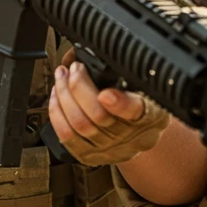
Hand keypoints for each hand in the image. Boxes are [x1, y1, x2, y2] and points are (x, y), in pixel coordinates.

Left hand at [49, 48, 169, 166]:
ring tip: (62, 76)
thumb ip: (124, 70)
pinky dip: (56, 112)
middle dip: (79, 86)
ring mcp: (110, 149)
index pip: (136, 111)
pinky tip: (57, 95)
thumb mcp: (144, 85)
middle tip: (75, 68)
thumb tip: (89, 50)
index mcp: (150, 115)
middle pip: (99, 115)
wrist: (139, 136)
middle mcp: (131, 137)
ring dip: (64, 95)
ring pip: (79, 124)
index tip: (105, 93)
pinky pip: (66, 136)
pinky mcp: (90, 156)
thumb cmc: (140, 103)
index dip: (119, 104)